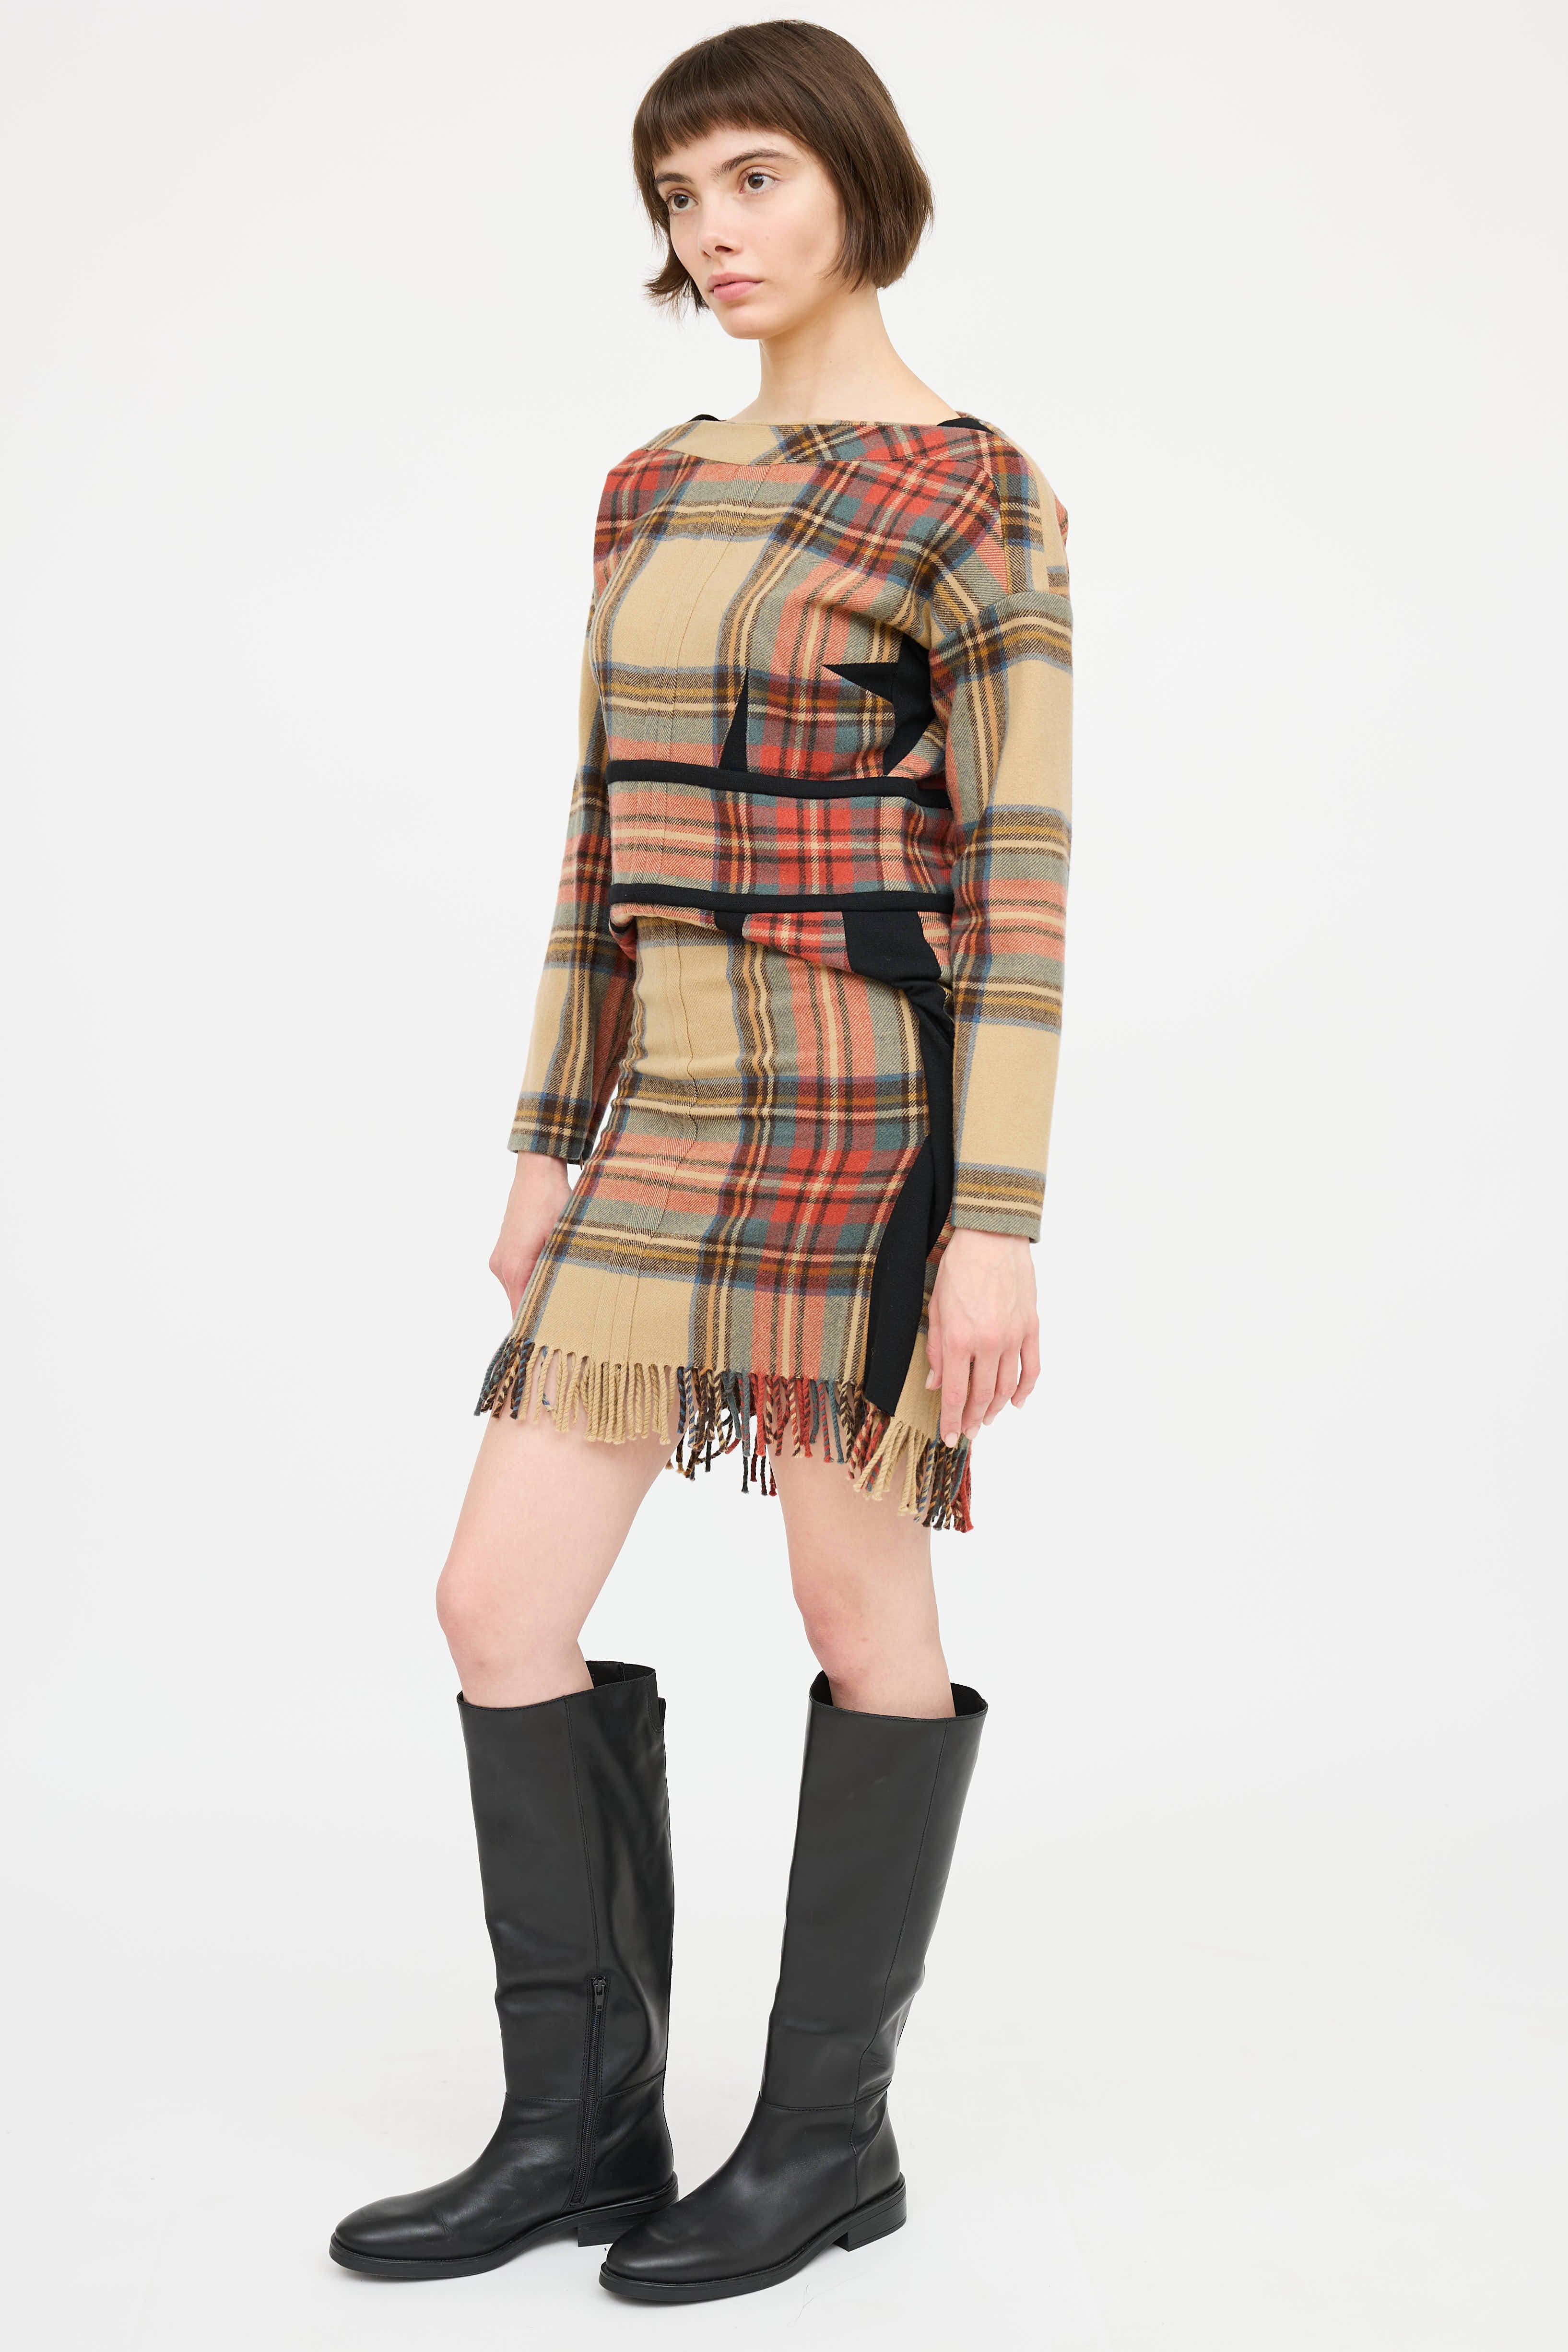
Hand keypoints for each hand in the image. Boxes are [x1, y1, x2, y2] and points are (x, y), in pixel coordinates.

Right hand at [489, 1153, 568, 1315]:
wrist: (537, 1171)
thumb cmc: (555, 1201)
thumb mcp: (568, 1238)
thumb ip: (568, 1272)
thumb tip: (579, 1304)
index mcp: (515, 1267)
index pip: (521, 1316)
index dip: (539, 1331)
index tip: (558, 1344)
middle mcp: (502, 1267)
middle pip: (521, 1305)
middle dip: (543, 1315)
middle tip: (572, 1326)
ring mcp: (500, 1260)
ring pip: (521, 1291)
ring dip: (541, 1296)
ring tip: (568, 1299)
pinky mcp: (504, 1252)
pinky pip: (518, 1278)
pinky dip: (534, 1282)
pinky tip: (556, 1276)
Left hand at [925, 1229, 1039, 1447]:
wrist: (993, 1236)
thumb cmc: (959, 1267)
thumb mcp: (936, 1308)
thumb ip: (935, 1348)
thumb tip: (934, 1383)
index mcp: (959, 1340)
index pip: (954, 1394)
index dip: (950, 1420)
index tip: (948, 1437)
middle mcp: (988, 1343)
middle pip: (981, 1396)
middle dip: (971, 1419)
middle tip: (966, 1432)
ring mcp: (1013, 1337)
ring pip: (1006, 1387)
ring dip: (995, 1408)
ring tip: (985, 1420)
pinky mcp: (1031, 1327)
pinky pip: (1031, 1367)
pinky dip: (1025, 1389)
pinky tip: (1016, 1402)